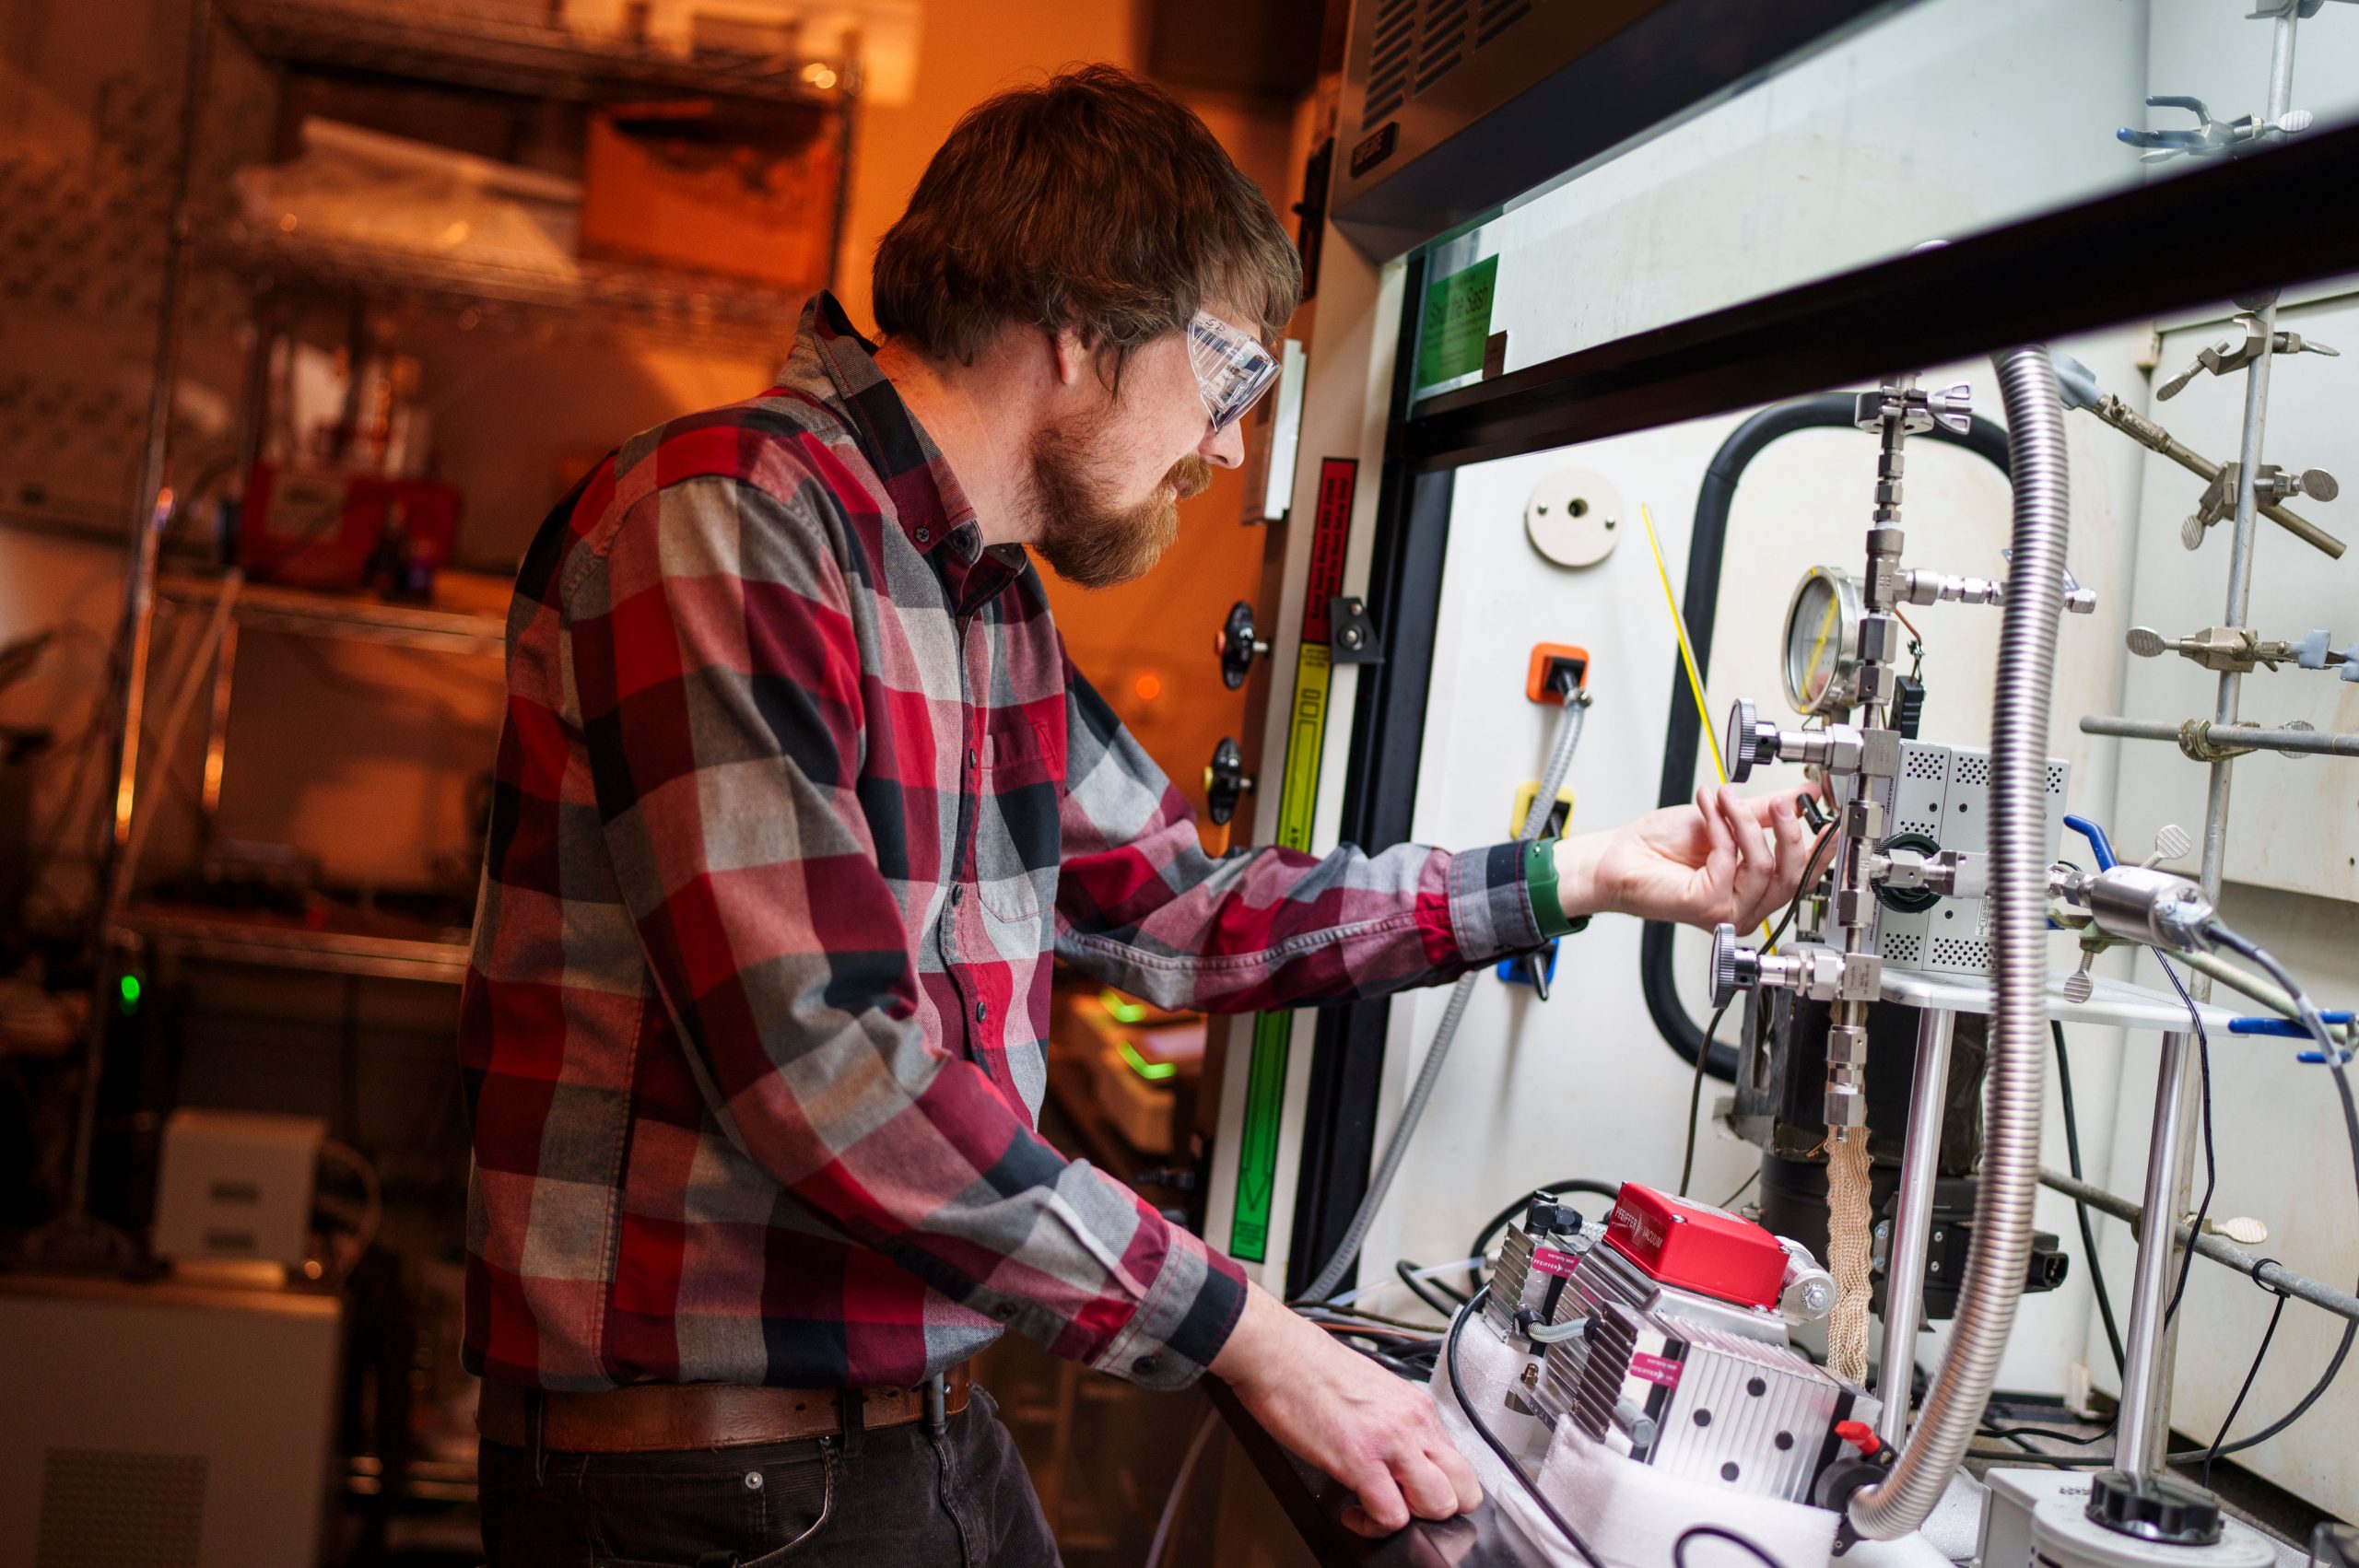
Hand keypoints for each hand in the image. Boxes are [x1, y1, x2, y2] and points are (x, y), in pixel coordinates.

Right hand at [1210, 1283, 1480, 1535]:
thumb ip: (1395, 1423)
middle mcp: (1413, 1422)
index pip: (1461, 1465)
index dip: (1441, 1490)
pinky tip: (1352, 1511)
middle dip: (1435, 1511)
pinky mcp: (1360, 1458)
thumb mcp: (1373, 1390)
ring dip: (1409, 1519)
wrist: (1278, 1354)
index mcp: (1417, 1407)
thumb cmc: (1311, 1368)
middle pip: (1464, 1490)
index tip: (1413, 1494)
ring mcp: (1391, 1440)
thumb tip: (1398, 1456)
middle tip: (1401, 1505)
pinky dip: (1372, 1525)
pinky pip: (1390, 1515)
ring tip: (1377, 1508)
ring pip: (1438, 1506)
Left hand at [1555, 784, 1814, 931]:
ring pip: (1763, 865)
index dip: (1821, 845)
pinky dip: (1719, 826)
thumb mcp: (1725, 820)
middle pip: (1792, 875)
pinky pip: (1730, 859)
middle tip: (1783, 800)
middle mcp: (1747, 907)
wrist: (1618, 857)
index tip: (1828, 815)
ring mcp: (1729, 911)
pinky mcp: (1709, 907)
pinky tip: (1706, 806)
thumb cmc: (1659, 847)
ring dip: (1745, 822)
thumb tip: (1801, 795)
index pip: (1802, 873)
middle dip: (1790, 831)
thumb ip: (1765, 811)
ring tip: (1725, 796)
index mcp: (1755, 889)